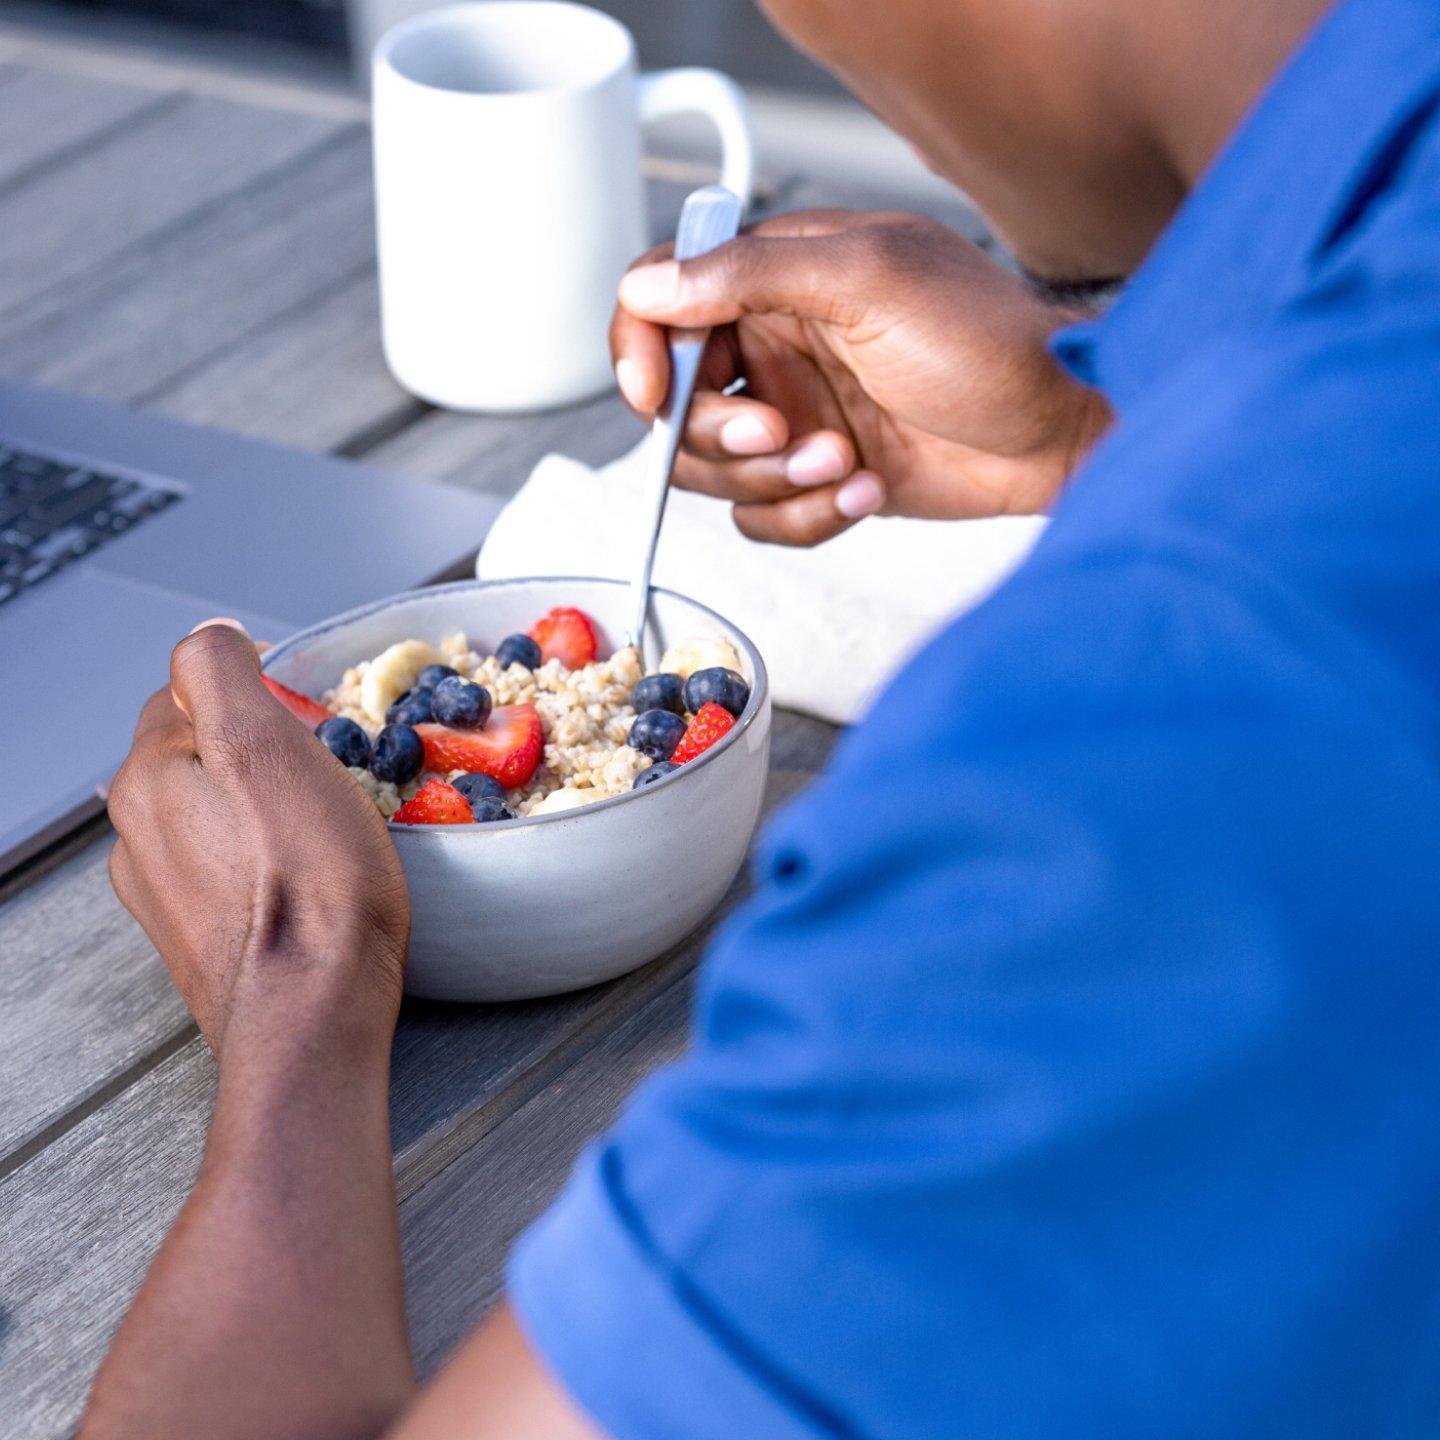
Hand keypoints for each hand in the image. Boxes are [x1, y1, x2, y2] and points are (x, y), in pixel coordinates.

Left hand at [107, 620, 408, 1060]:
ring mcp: (164, 894)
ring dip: (265, 804)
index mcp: (149, 779)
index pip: (192, 692)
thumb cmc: (310, 887)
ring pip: (218, 812)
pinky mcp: (199, 939)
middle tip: (329, 769)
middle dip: (263, 748)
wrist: (314, 1016)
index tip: (316, 716)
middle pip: (205, 752)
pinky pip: (231, 869)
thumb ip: (223, 672)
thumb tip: (210, 633)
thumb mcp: (267, 748)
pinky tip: (309, 877)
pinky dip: (266, 858)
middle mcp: (138, 836)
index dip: (261, 691)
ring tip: (327, 826)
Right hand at [611, 209, 1111, 545]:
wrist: (1063, 430)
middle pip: (676, 404)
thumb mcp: (872, 280)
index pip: (661, 298)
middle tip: (783, 432)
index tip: (654, 396)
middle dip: (720, 433)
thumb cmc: (991, 341)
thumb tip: (651, 287)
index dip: (640, 347)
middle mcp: (776, 345)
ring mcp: (795, 415)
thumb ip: (753, 274)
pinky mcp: (819, 477)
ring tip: (846, 462)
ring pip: (713, 470)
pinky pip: (763, 517)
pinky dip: (807, 517)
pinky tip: (869, 489)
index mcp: (778, 277)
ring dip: (772, 480)